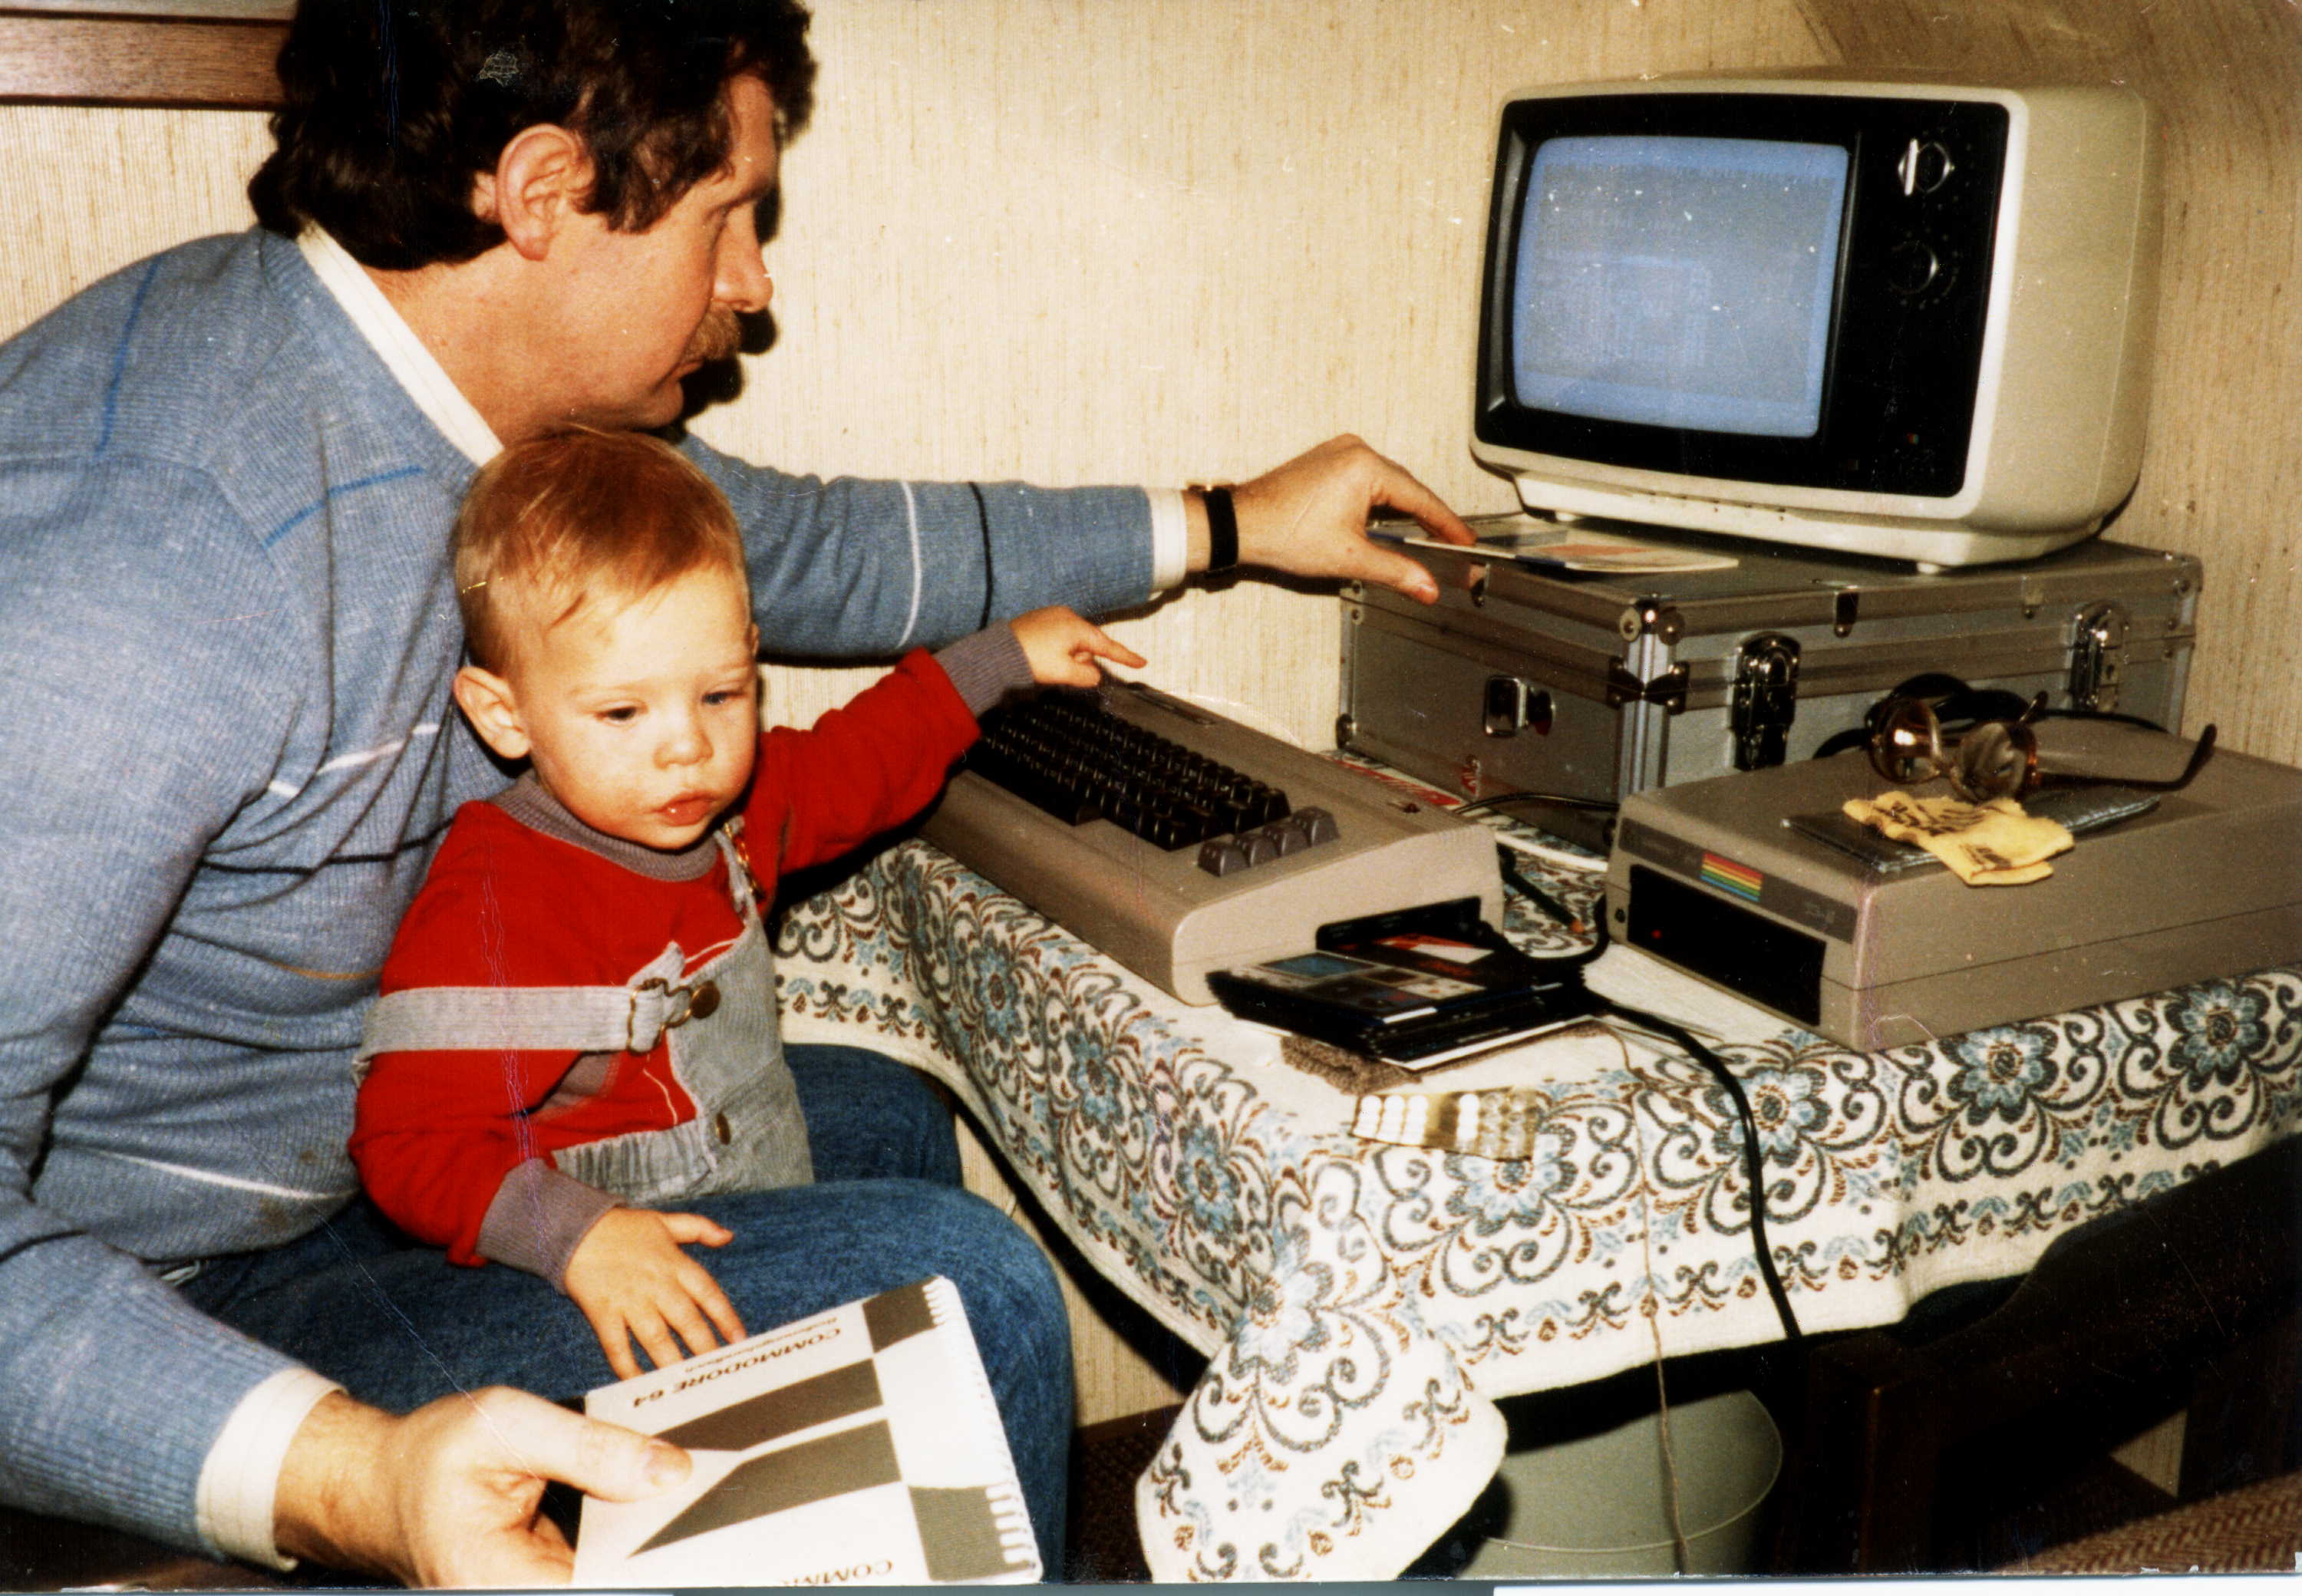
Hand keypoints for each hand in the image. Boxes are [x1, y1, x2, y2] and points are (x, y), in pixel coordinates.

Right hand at [274, 1387, 689, 1586]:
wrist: (377, 1484)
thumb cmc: (428, 1454)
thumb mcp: (506, 1426)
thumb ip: (590, 1448)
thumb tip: (672, 1471)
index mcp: (503, 1579)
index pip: (613, 1580)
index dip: (671, 1555)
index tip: (720, 1522)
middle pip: (624, 1576)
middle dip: (670, 1537)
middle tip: (729, 1492)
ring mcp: (539, 1591)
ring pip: (622, 1568)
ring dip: (657, 1532)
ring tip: (701, 1485)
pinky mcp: (554, 1579)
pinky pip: (609, 1558)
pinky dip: (636, 1528)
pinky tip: (664, 1490)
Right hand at [563, 1207, 746, 1380]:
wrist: (575, 1228)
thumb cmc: (622, 1227)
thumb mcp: (665, 1221)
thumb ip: (699, 1228)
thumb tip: (728, 1236)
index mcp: (674, 1264)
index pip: (708, 1293)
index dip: (726, 1317)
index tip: (738, 1340)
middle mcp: (656, 1285)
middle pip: (687, 1321)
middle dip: (704, 1348)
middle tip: (717, 1369)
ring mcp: (629, 1301)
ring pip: (657, 1338)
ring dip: (673, 1362)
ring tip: (686, 1381)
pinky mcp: (603, 1313)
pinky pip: (617, 1345)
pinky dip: (628, 1366)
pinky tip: (639, 1383)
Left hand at [1008, 606, 1147, 687]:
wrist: (997, 652)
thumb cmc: (1031, 660)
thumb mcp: (1063, 673)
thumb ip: (1086, 675)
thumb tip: (1094, 674)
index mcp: (1076, 628)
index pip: (1108, 646)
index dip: (1126, 657)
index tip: (1142, 663)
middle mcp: (1067, 616)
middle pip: (1088, 644)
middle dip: (1081, 660)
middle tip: (1062, 670)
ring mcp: (1052, 615)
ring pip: (1073, 641)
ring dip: (1068, 655)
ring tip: (1047, 663)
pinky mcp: (1040, 618)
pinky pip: (1059, 635)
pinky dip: (1057, 648)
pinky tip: (1043, 656)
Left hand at [1203, 434, 1474, 603]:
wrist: (1241, 525)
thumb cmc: (1283, 532)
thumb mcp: (1349, 557)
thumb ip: (1396, 571)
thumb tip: (1426, 586)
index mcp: (1365, 466)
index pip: (1420, 498)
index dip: (1447, 523)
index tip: (1465, 540)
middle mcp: (1354, 451)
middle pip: (1406, 488)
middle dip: (1429, 518)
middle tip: (1451, 543)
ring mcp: (1339, 453)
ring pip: (1387, 484)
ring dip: (1405, 510)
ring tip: (1427, 536)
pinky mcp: (1327, 461)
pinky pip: (1368, 479)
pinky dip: (1382, 501)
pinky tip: (1390, 521)